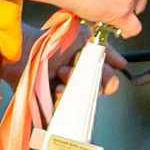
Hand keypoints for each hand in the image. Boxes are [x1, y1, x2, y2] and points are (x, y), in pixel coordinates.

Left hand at [4, 21, 129, 94]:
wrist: (26, 52)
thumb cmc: (52, 42)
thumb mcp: (83, 37)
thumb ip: (105, 49)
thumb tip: (123, 64)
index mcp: (89, 67)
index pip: (109, 79)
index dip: (105, 75)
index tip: (97, 67)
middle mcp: (80, 81)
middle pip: (99, 91)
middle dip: (89, 79)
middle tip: (71, 69)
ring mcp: (68, 94)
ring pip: (85, 101)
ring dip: (74, 86)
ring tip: (60, 75)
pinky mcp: (55, 106)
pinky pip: (69, 112)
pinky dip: (63, 100)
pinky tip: (55, 89)